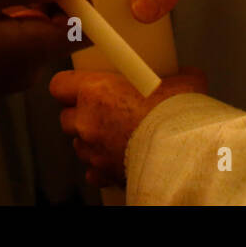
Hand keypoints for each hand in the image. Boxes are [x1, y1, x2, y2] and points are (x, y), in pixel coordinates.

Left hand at [50, 68, 207, 185]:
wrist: (184, 155)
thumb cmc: (177, 115)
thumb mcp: (182, 82)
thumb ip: (175, 75)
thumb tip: (185, 73)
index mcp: (96, 92)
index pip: (59, 85)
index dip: (68, 85)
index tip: (81, 85)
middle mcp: (87, 121)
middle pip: (66, 117)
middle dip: (80, 115)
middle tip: (102, 111)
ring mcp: (94, 150)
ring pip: (79, 145)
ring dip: (91, 140)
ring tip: (114, 136)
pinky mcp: (104, 173)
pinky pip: (93, 170)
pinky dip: (102, 166)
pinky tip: (118, 159)